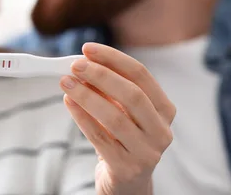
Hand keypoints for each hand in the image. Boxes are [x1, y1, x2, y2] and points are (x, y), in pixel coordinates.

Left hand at [60, 42, 175, 194]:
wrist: (126, 182)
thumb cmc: (122, 138)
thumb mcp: (124, 111)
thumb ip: (110, 88)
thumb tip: (84, 62)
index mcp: (164, 109)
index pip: (141, 75)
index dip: (113, 58)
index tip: (88, 48)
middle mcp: (161, 131)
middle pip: (132, 95)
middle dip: (100, 75)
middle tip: (75, 65)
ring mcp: (146, 152)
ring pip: (115, 117)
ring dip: (86, 95)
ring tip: (66, 82)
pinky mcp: (126, 169)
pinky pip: (100, 138)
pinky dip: (82, 117)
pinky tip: (69, 102)